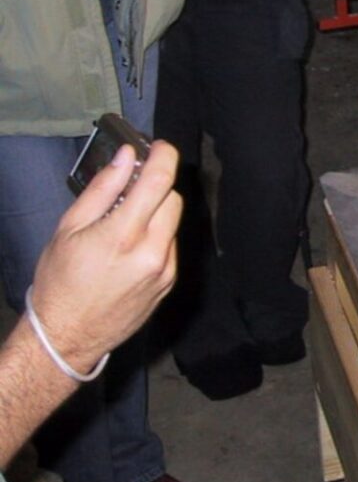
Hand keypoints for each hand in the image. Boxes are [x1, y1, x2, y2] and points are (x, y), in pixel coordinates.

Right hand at [30, 141, 181, 373]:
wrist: (68, 335)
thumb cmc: (60, 281)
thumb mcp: (69, 229)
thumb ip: (102, 189)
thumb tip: (125, 157)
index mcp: (123, 235)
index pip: (160, 182)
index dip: (165, 156)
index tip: (160, 146)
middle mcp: (152, 251)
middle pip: (173, 198)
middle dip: (157, 187)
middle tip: (133, 186)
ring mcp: (165, 269)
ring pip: (174, 222)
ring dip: (157, 212)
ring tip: (126, 221)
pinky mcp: (170, 282)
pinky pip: (171, 245)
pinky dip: (157, 236)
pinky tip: (131, 247)